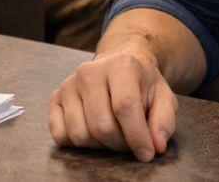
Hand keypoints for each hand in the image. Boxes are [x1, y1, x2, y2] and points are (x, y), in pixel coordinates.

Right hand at [49, 50, 177, 161]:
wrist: (117, 68)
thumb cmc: (141, 85)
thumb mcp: (163, 97)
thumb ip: (164, 120)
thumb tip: (156, 145)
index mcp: (119, 65)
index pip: (124, 106)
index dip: (137, 136)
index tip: (147, 153)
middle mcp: (89, 71)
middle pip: (101, 126)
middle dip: (120, 144)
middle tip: (130, 143)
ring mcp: (68, 85)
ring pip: (80, 135)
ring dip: (100, 146)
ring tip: (113, 134)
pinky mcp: (54, 98)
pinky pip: (61, 136)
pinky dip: (78, 144)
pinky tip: (93, 132)